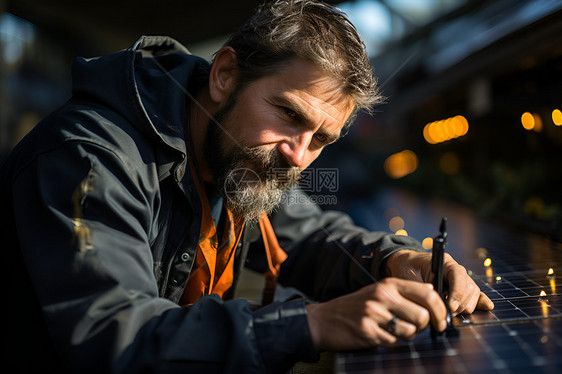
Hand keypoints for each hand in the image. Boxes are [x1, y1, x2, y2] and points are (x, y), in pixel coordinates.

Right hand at [306, 278, 446, 351]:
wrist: (324, 320)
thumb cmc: (354, 307)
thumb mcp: (378, 291)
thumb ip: (404, 291)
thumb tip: (432, 291)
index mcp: (388, 284)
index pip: (428, 294)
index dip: (440, 310)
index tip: (441, 321)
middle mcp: (383, 296)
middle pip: (423, 316)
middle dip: (424, 327)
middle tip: (415, 329)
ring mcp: (374, 313)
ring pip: (410, 332)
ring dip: (406, 337)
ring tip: (393, 332)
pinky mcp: (367, 331)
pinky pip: (393, 343)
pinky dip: (389, 343)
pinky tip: (378, 335)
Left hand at [384, 250, 493, 315]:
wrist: (404, 265)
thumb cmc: (406, 269)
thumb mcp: (410, 277)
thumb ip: (424, 291)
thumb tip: (437, 306)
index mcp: (445, 262)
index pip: (459, 275)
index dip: (457, 293)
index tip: (450, 307)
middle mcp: (456, 270)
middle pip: (469, 288)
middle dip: (459, 304)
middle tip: (446, 313)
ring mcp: (460, 279)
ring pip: (473, 294)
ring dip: (463, 307)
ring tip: (450, 313)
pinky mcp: (461, 288)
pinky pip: (475, 294)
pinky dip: (480, 301)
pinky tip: (486, 306)